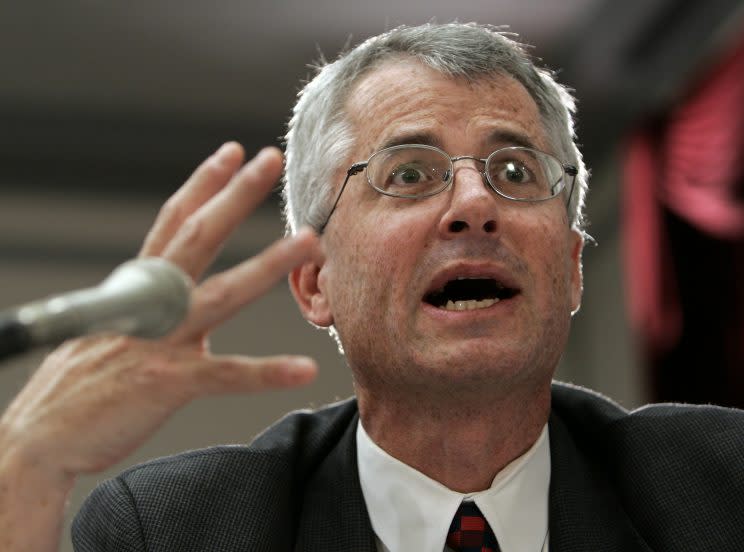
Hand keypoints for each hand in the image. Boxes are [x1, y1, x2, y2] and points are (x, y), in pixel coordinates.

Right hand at [0, 143, 318, 481]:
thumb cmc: (77, 387)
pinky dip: (267, 373)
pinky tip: (303, 368)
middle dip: (235, 196)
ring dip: (269, 264)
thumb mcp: (111, 330)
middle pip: (198, 236)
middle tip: (269, 159)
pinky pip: (226, 375)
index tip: (231, 153)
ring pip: (223, 293)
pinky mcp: (165, 382)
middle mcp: (149, 304)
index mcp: (137, 289)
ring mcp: (158, 340)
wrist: (40, 438)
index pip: (172, 223)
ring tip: (310, 242)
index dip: (203, 185)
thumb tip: (176, 298)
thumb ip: (148, 309)